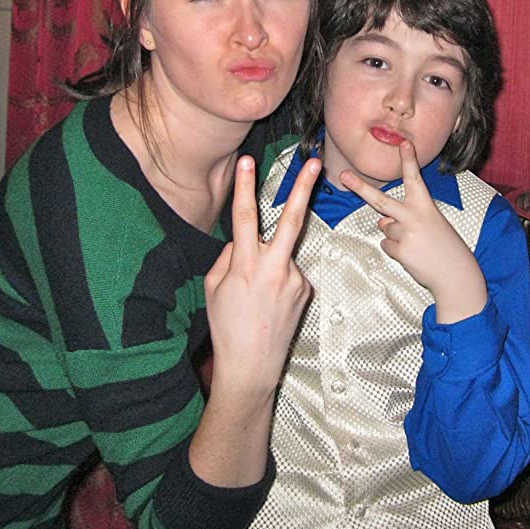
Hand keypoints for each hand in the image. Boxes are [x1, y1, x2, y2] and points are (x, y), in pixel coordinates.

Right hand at [203, 154, 317, 398]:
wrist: (252, 366)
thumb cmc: (227, 327)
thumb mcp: (214, 288)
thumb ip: (228, 257)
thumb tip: (242, 240)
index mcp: (245, 266)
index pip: (244, 218)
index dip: (244, 187)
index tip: (247, 162)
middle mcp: (273, 269)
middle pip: (292, 220)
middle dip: (304, 188)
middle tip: (315, 162)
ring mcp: (294, 279)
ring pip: (281, 254)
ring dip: (270, 264)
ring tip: (258, 300)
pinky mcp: (305, 290)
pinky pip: (288, 273)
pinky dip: (278, 281)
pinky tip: (270, 305)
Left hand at [340, 141, 486, 323]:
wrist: (456, 274)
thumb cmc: (444, 246)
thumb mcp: (429, 224)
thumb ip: (404, 218)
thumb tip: (382, 222)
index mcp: (425, 206)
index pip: (415, 179)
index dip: (409, 160)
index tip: (404, 143)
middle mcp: (414, 216)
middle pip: (380, 200)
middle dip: (360, 187)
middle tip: (345, 176)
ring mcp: (406, 233)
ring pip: (385, 228)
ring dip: (396, 236)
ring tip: (417, 244)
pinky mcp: (400, 251)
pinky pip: (386, 246)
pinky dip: (396, 251)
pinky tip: (413, 255)